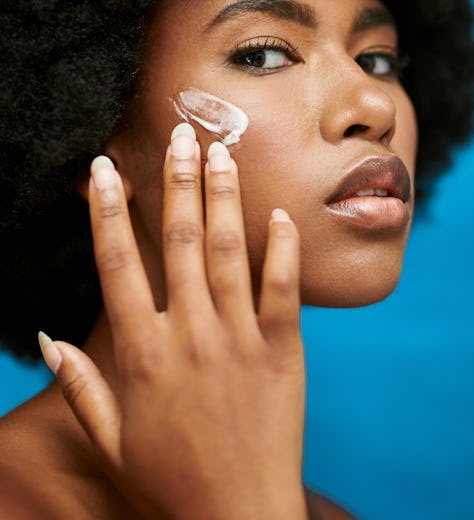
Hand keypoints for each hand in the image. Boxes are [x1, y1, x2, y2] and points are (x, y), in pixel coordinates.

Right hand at [40, 124, 306, 519]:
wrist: (240, 519)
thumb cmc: (170, 480)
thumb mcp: (111, 439)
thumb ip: (79, 386)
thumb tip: (46, 338)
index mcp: (144, 354)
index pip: (118, 266)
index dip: (109, 212)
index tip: (105, 170)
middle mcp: (191, 335)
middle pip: (180, 242)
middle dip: (176, 181)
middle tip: (179, 134)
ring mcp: (240, 339)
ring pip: (230, 252)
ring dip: (224, 197)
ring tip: (222, 152)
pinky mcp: (283, 350)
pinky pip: (283, 289)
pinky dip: (281, 249)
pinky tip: (278, 213)